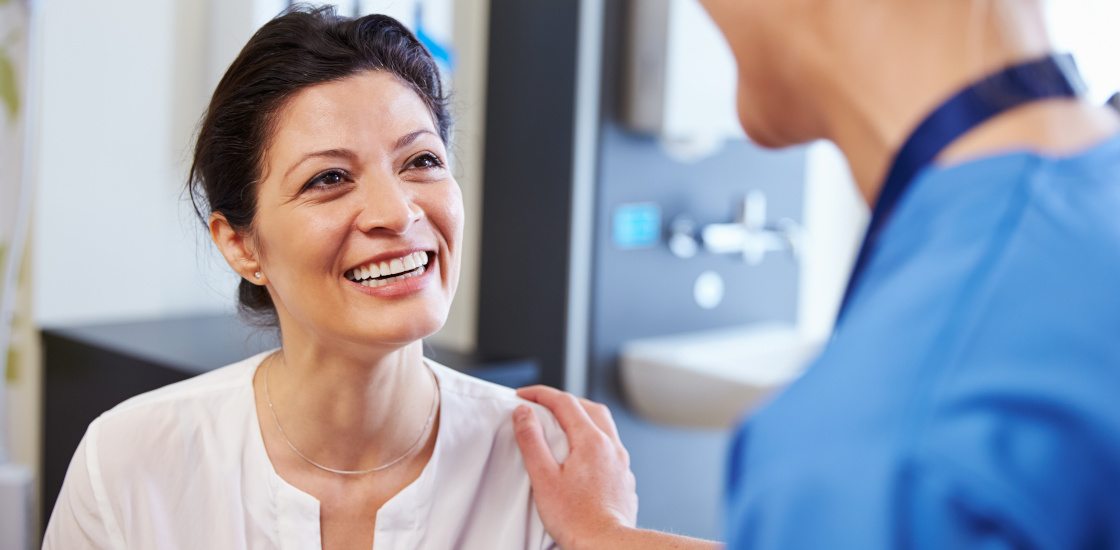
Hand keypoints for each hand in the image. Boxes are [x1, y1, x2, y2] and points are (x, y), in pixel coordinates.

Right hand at [513, 386, 637, 549]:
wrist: (607, 545)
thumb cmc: (576, 519)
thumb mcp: (543, 477)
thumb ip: (532, 441)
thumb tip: (524, 413)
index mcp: (591, 441)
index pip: (565, 402)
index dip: (541, 394)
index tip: (523, 395)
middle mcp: (611, 447)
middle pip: (589, 408)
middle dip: (565, 400)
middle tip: (543, 404)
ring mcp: (621, 463)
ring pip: (604, 426)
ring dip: (583, 417)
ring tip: (563, 425)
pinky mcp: (624, 479)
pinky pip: (610, 447)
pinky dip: (594, 439)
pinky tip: (583, 455)